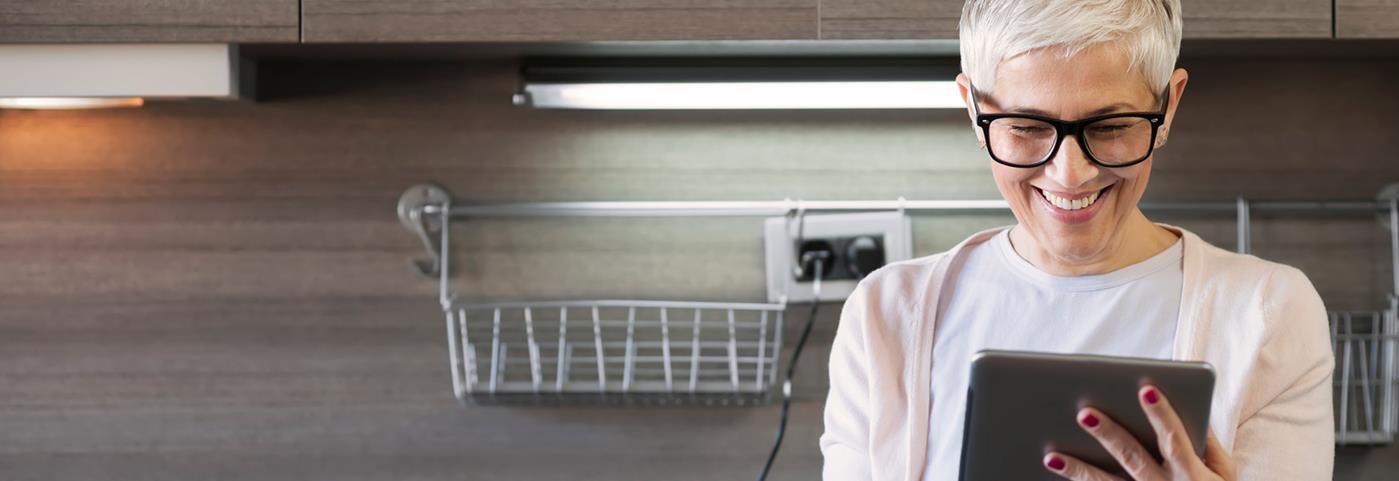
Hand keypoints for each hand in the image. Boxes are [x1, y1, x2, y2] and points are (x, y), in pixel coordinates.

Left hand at [1042, 385, 1236, 480]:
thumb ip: (1209, 445)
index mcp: (1191, 475)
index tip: (1146, 390)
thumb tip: (1195, 412)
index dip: (1161, 415)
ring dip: (1079, 470)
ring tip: (1052, 456)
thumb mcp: (1224, 475)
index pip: (1174, 440)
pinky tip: (1055, 474)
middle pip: (1132, 458)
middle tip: (1084, 413)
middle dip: (1108, 435)